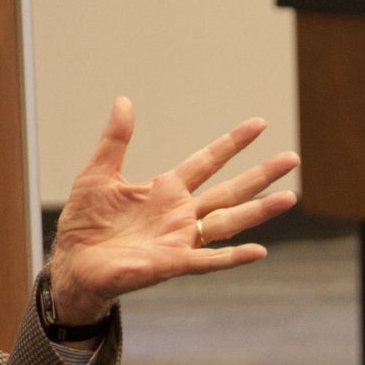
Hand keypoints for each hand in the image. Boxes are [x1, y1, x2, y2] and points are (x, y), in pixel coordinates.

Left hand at [47, 98, 298, 327]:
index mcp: (167, 191)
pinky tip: (259, 251)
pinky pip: (208, 260)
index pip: (208, 161)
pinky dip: (233, 257)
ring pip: (229, 222)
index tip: (259, 124)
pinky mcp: (172, 263)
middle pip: (230, 191)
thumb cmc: (84, 224)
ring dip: (260, 211)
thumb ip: (115, 140)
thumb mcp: (98, 173)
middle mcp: (181, 215)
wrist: (72, 263)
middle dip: (261, 175)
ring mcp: (180, 240)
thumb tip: (124, 101)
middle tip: (292, 158)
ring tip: (289, 197)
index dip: (232, 143)